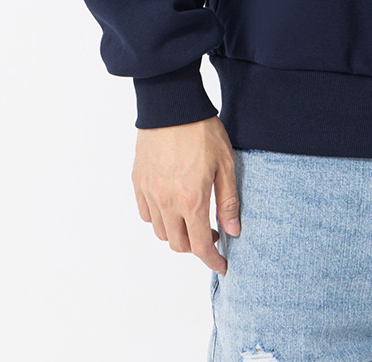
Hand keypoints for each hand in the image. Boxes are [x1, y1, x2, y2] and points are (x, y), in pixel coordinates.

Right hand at [131, 115, 240, 273]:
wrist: (172, 105)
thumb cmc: (202, 130)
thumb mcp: (225, 164)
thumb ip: (228, 201)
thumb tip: (233, 231)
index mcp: (191, 200)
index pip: (199, 246)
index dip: (212, 260)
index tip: (222, 265)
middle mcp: (166, 202)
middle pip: (178, 244)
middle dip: (196, 247)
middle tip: (212, 235)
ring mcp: (149, 192)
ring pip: (161, 232)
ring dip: (178, 234)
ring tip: (193, 219)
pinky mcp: (138, 182)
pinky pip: (146, 214)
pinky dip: (159, 219)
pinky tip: (172, 207)